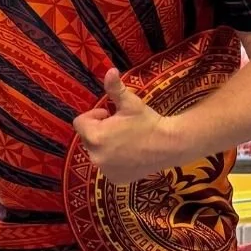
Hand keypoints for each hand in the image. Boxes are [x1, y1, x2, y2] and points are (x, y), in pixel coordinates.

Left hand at [71, 68, 181, 183]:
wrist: (170, 145)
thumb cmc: (148, 121)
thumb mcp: (130, 103)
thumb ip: (115, 88)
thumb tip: (110, 70)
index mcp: (95, 136)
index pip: (80, 123)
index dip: (94, 116)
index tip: (109, 114)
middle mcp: (96, 156)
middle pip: (88, 138)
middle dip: (99, 130)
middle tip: (119, 127)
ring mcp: (105, 170)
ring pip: (97, 153)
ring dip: (105, 145)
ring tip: (125, 141)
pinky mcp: (115, 179)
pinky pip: (107, 167)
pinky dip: (114, 161)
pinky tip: (129, 155)